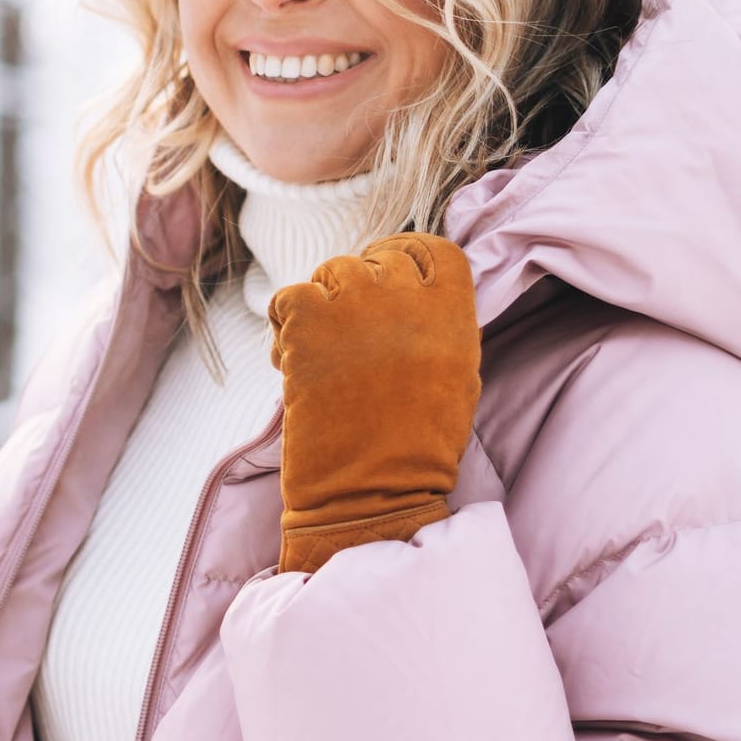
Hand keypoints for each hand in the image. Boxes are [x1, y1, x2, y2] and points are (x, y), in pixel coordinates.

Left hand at [266, 232, 480, 575]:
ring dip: (322, 305)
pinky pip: (287, 297)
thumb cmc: (415, 448)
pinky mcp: (308, 321)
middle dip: (360, 288)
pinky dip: (284, 324)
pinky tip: (291, 362)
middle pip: (377, 260)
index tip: (387, 278)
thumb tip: (411, 292)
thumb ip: (439, 324)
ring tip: (321, 354)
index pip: (432, 248)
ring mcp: (355, 304)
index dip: (406, 258)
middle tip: (346, 332)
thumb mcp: (456, 376)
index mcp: (451, 311)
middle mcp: (405, 297)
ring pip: (331, 272)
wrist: (372, 492)